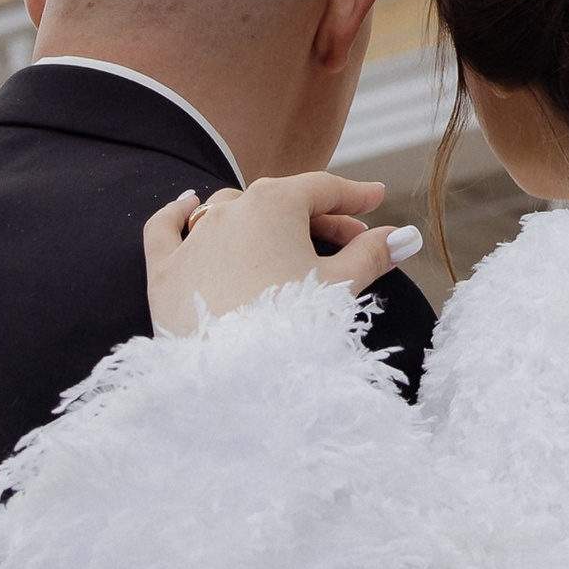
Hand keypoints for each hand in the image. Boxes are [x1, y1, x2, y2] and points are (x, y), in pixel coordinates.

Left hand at [145, 173, 407, 336]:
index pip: (323, 188)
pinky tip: (187, 202)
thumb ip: (372, 255)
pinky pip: (167, 226)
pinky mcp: (163, 270)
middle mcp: (230, 210)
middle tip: (353, 238)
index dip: (355, 195)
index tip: (376, 199)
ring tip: (287, 236)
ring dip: (261, 217)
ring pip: (229, 209)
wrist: (232, 380)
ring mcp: (193, 238)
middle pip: (281, 201)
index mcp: (274, 204)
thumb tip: (405, 236)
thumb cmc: (290, 328)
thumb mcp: (340, 287)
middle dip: (319, 216)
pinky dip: (178, 212)